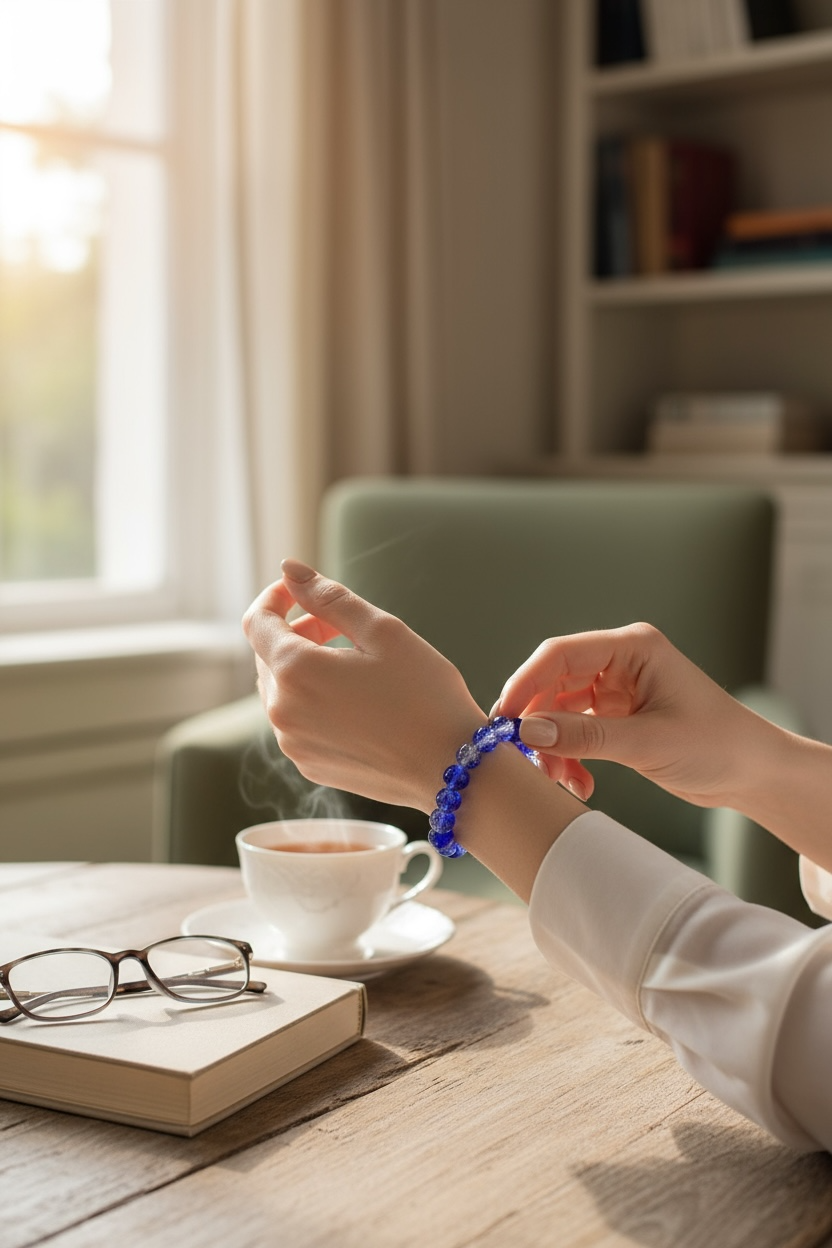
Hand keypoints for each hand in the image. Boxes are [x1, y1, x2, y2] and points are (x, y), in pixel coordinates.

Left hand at [242, 559, 483, 811]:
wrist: (452, 769)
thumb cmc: (425, 695)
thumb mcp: (383, 632)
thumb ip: (330, 597)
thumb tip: (289, 569)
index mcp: (295, 671)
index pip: (256, 622)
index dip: (276, 598)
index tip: (302, 591)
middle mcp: (283, 712)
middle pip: (269, 655)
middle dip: (298, 631)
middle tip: (344, 628)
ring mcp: (294, 744)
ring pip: (282, 689)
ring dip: (306, 667)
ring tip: (356, 664)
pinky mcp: (310, 765)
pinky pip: (298, 721)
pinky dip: (315, 700)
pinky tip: (359, 701)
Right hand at [492, 623, 765, 809]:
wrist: (754, 773)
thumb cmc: (717, 745)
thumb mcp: (648, 743)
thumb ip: (586, 736)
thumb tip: (529, 730)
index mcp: (632, 648)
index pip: (560, 654)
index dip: (525, 683)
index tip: (503, 719)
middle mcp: (620, 663)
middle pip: (553, 683)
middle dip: (538, 724)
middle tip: (525, 759)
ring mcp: (617, 690)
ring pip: (560, 712)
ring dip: (554, 748)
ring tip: (560, 782)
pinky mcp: (616, 718)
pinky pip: (575, 733)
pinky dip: (570, 758)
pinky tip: (580, 784)